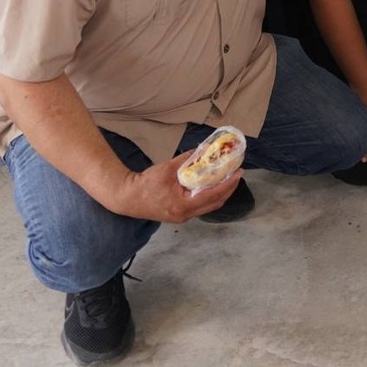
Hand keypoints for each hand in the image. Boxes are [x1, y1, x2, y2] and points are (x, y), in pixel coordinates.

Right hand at [110, 151, 239, 222]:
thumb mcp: (167, 168)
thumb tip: (203, 149)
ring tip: (228, 177)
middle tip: (237, 174)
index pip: (213, 195)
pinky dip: (209, 195)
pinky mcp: (178, 215)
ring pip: (208, 206)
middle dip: (228, 188)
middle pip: (215, 203)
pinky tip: (211, 184)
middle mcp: (185, 215)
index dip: (228, 184)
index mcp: (184, 205)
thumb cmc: (145, 184)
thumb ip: (187, 159)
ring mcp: (182, 217)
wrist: (127, 198)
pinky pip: (200, 206)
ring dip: (220, 192)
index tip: (239, 173)